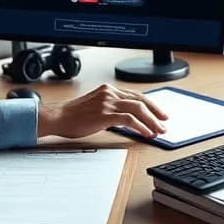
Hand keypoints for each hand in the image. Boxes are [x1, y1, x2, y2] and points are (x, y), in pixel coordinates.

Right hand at [37, 84, 168, 138]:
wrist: (58, 118)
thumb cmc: (73, 115)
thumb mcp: (95, 106)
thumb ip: (110, 108)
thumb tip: (128, 119)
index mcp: (108, 90)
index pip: (135, 95)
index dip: (150, 105)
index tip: (159, 113)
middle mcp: (110, 93)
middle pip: (140, 100)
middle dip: (156, 112)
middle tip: (165, 122)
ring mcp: (108, 103)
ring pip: (138, 109)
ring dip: (152, 121)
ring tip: (158, 130)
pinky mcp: (105, 114)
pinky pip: (129, 119)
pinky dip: (141, 126)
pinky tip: (146, 134)